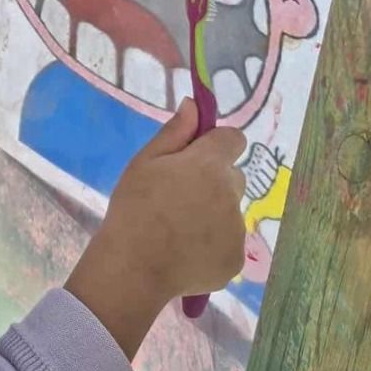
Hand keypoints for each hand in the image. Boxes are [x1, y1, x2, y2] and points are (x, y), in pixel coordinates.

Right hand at [66, 99, 245, 358]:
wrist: (134, 266)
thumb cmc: (134, 207)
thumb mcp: (144, 162)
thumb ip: (174, 133)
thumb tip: (194, 105)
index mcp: (209, 165)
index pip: (234, 139)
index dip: (216, 144)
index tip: (195, 157)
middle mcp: (231, 193)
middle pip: (233, 177)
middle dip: (213, 181)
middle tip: (178, 197)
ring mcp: (237, 229)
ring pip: (230, 211)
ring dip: (212, 213)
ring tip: (178, 229)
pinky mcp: (236, 259)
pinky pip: (228, 242)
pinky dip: (212, 244)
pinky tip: (185, 251)